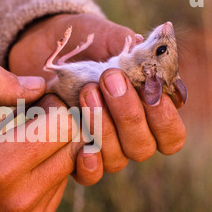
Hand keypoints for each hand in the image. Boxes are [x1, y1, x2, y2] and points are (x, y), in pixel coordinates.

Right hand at [0, 65, 96, 211]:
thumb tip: (40, 87)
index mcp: (0, 168)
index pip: (63, 126)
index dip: (51, 107)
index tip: (32, 106)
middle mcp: (21, 200)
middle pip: (72, 147)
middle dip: (57, 127)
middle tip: (30, 123)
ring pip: (71, 168)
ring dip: (54, 150)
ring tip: (23, 146)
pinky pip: (61, 188)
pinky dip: (49, 172)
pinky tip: (23, 167)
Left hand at [9, 14, 185, 174]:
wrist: (41, 49)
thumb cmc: (82, 44)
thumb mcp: (104, 37)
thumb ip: (128, 45)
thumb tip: (144, 46)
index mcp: (147, 111)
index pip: (171, 134)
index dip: (164, 118)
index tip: (149, 90)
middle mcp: (128, 136)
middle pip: (142, 147)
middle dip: (129, 115)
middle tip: (109, 79)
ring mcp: (103, 148)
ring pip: (117, 159)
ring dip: (104, 128)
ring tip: (86, 92)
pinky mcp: (74, 155)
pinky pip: (89, 175)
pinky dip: (89, 166)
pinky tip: (83, 149)